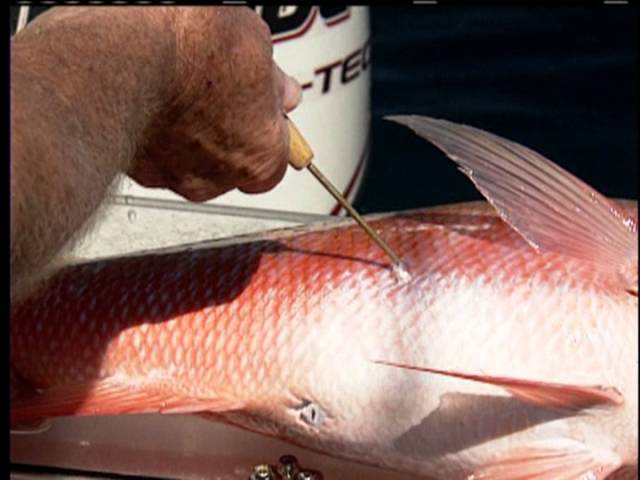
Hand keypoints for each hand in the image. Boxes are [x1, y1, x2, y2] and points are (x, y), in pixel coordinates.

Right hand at [130, 7, 301, 200]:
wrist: (124, 57)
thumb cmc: (191, 51)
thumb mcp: (254, 44)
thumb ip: (273, 81)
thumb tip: (281, 90)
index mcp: (260, 157)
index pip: (274, 161)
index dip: (267, 129)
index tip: (264, 108)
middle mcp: (217, 178)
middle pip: (229, 162)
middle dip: (226, 131)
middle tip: (219, 93)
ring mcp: (172, 176)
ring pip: (188, 160)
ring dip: (188, 134)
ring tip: (181, 91)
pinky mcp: (133, 167)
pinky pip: (152, 153)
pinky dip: (154, 131)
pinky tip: (153, 100)